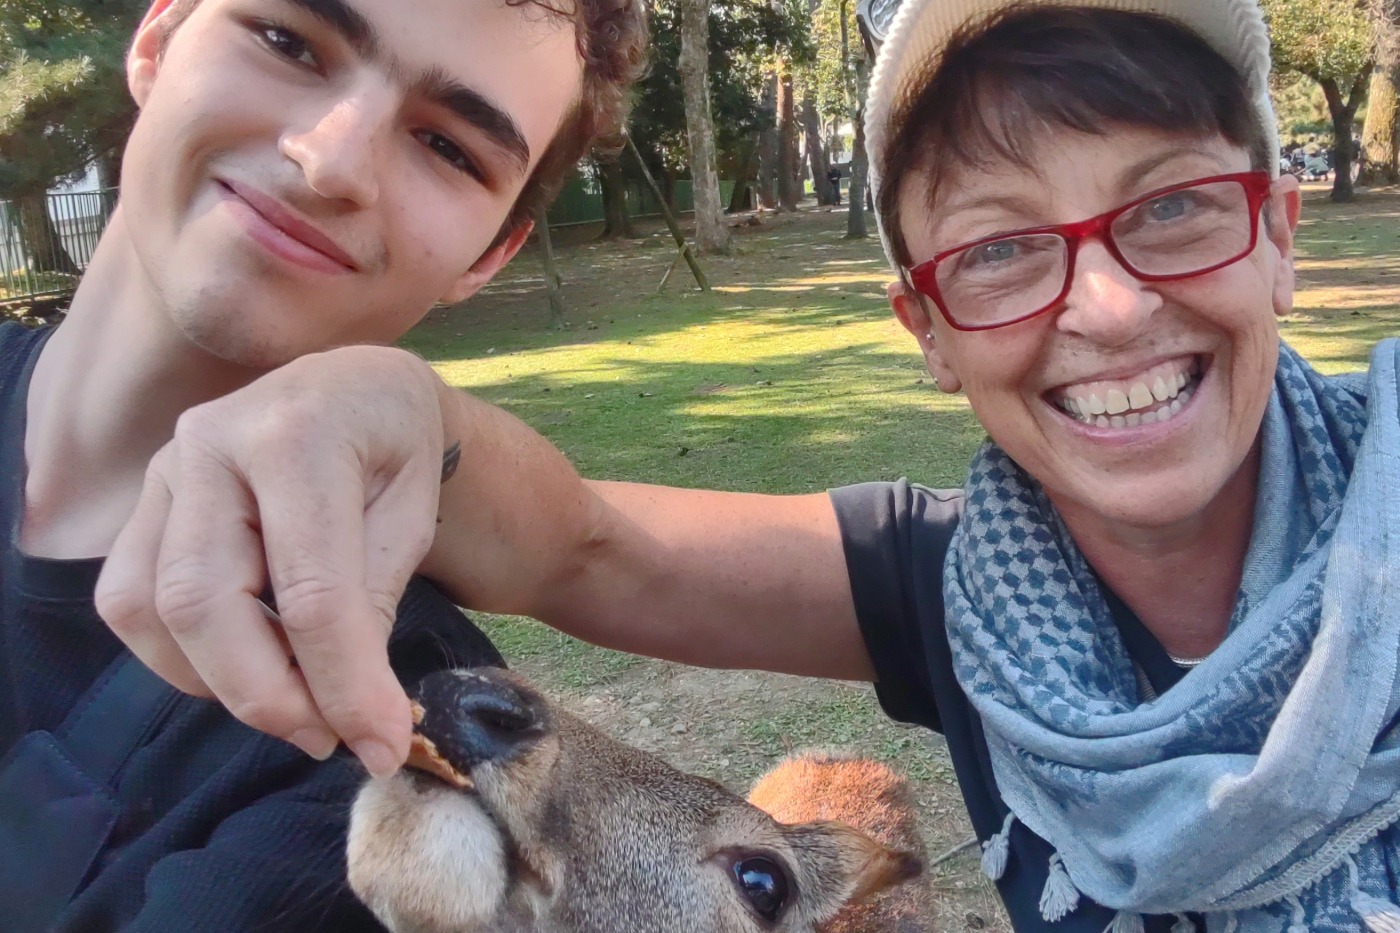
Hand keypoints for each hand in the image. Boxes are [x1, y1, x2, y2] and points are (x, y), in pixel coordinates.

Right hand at [95, 345, 449, 776]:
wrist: (358, 388)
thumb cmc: (395, 449)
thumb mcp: (414, 514)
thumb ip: (373, 604)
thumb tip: (358, 717)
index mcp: (298, 434)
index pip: (310, 590)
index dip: (343, 683)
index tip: (382, 746)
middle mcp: (211, 442)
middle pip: (204, 603)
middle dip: (267, 695)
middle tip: (330, 737)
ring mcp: (164, 469)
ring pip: (150, 609)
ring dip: (218, 683)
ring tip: (296, 705)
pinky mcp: (143, 501)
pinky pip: (131, 600)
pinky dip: (184, 657)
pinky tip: (249, 666)